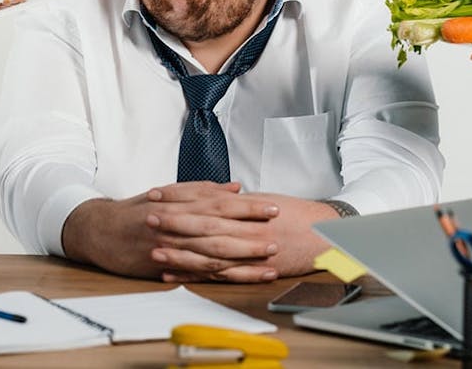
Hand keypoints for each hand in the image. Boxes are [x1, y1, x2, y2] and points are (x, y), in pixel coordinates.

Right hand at [60, 181, 278, 279]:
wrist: (100, 231)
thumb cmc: (138, 210)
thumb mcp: (167, 192)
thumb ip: (202, 189)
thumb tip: (235, 187)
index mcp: (179, 204)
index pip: (219, 204)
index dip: (247, 207)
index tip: (271, 208)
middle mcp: (177, 226)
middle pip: (220, 230)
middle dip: (250, 234)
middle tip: (276, 236)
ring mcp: (173, 249)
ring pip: (213, 255)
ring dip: (243, 259)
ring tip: (269, 260)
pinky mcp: (168, 268)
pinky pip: (201, 274)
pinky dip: (225, 276)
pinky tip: (245, 277)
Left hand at [150, 190, 337, 283]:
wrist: (324, 234)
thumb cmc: (297, 215)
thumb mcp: (265, 200)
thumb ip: (237, 201)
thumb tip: (216, 195)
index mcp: (245, 208)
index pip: (204, 200)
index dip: (178, 197)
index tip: (156, 194)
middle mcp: (244, 228)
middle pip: (202, 225)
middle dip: (173, 223)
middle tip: (147, 218)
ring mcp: (247, 251)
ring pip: (206, 253)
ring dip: (179, 253)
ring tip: (154, 251)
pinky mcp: (250, 270)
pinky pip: (218, 275)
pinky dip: (194, 276)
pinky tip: (174, 277)